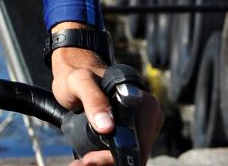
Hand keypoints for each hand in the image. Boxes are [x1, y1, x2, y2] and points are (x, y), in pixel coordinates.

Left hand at [50, 39, 160, 165]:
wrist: (77, 70)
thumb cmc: (77, 74)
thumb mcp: (79, 83)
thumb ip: (93, 100)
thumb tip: (107, 126)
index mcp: (144, 102)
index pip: (137, 145)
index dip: (113, 157)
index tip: (89, 158)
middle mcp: (151, 114)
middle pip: (137, 154)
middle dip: (109, 162)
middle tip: (83, 161)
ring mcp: (146, 123)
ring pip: (133, 155)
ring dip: (109, 161)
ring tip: (85, 159)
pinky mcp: (138, 130)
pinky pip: (129, 151)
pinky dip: (111, 158)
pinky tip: (93, 156)